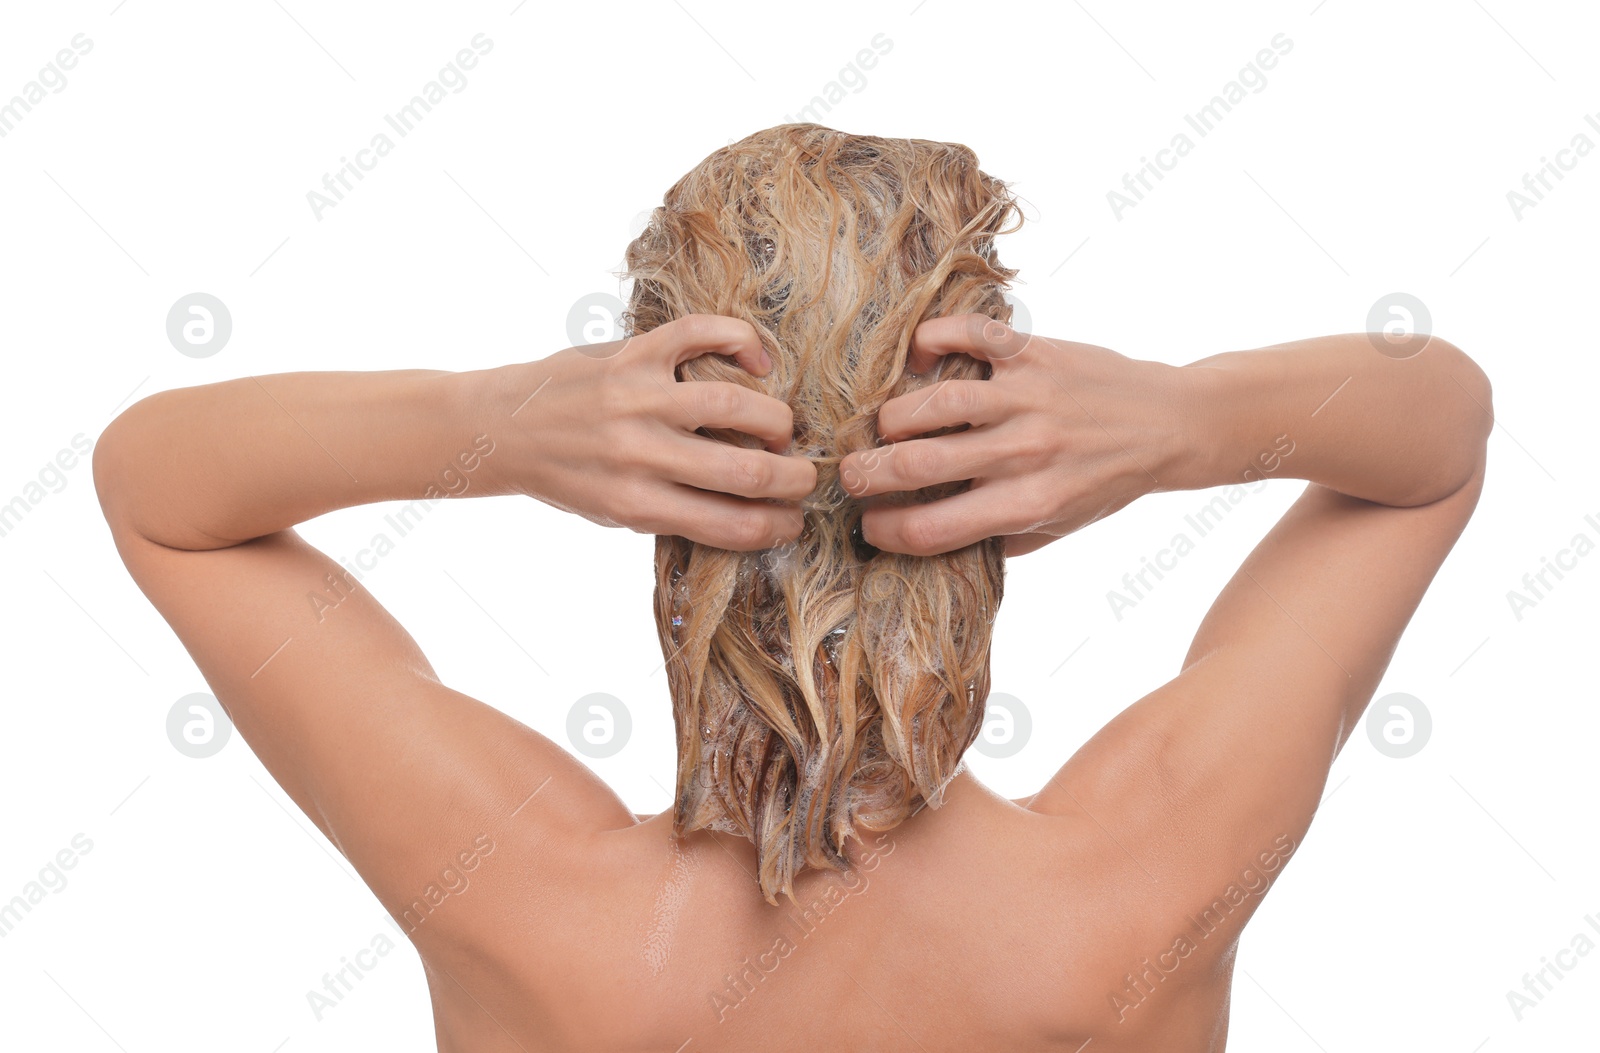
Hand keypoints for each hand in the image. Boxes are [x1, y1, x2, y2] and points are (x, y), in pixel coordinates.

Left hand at [494, 314, 816, 550]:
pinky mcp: (630, 352)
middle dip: (794, 479)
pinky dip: (741, 342)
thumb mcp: (615, 513)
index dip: (778, 526)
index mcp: (636, 504)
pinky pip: (700, 333)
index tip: (795, 521)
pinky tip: (758, 363)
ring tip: (782, 430)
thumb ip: (675, 512)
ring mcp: (635, 398)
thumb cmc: (565, 477)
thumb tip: (751, 515)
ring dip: (776, 421)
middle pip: (745, 471)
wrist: (500, 429)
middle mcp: (638, 453)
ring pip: (735, 403)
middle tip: (805, 477)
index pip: (732, 524)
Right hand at [839, 315, 1185, 556]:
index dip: (885, 531)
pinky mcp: (1036, 352)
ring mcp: (1029, 396)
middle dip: (865, 474)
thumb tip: (927, 542)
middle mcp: (1026, 451)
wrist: (1171, 426)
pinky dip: (935, 339)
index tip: (868, 526)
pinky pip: (972, 334)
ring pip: (936, 403)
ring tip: (883, 426)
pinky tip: (920, 357)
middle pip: (919, 466)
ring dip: (894, 416)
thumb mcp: (1057, 528)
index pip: (932, 529)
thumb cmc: (1107, 483)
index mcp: (1028, 504)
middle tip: (848, 474)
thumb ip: (998, 538)